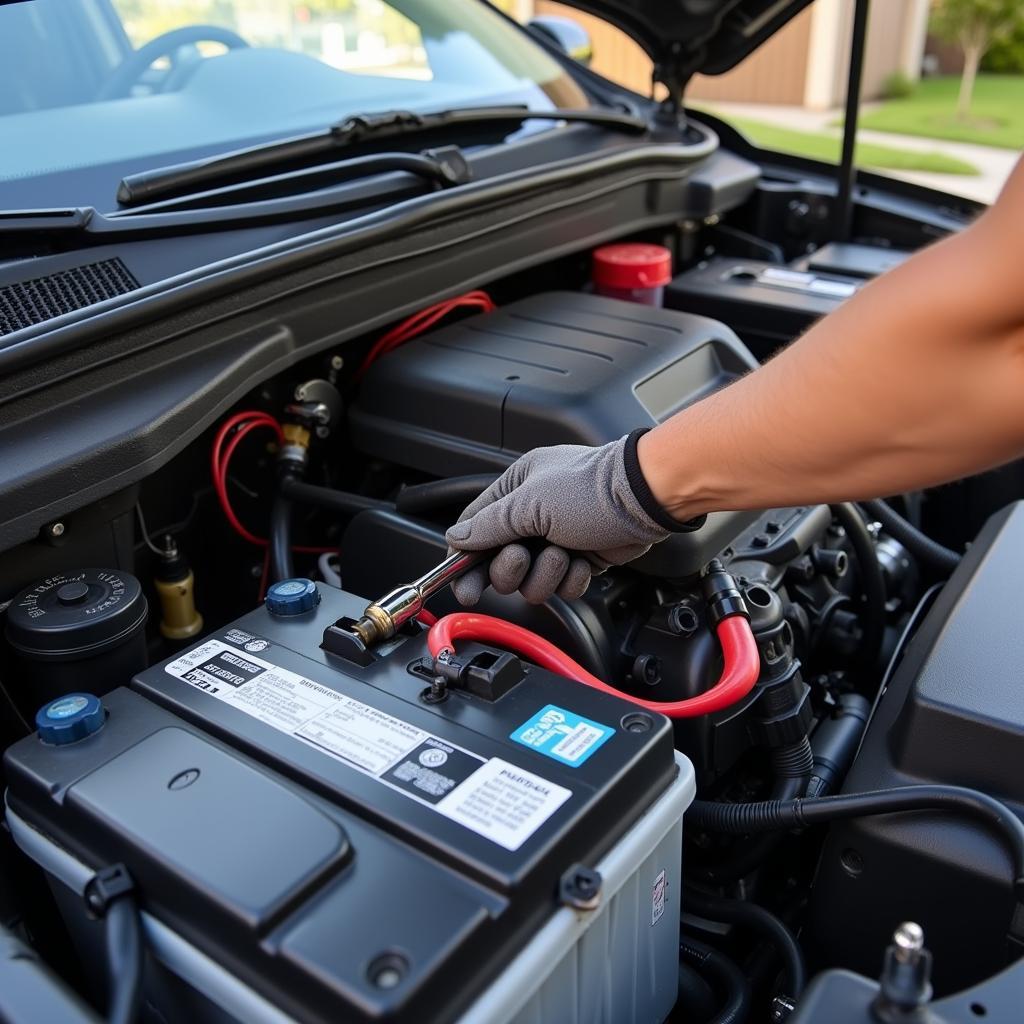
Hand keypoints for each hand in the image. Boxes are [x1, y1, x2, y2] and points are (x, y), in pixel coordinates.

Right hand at [445, 431, 681, 604]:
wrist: (645, 501)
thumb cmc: (592, 489)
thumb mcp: (530, 504)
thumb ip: (489, 524)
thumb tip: (457, 537)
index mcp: (516, 489)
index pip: (475, 528)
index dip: (465, 558)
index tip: (460, 582)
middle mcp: (534, 514)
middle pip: (500, 561)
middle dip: (511, 569)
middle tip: (521, 560)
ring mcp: (558, 538)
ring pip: (532, 580)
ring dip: (546, 574)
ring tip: (563, 553)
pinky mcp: (582, 558)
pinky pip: (562, 585)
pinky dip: (572, 579)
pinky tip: (582, 562)